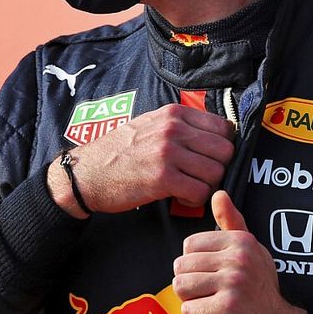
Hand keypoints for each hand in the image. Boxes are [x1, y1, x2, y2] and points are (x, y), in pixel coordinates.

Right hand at [47, 104, 234, 217]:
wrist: (87, 173)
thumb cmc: (119, 151)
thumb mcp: (150, 124)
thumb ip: (180, 125)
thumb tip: (214, 134)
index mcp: (174, 113)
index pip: (223, 127)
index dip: (222, 146)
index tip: (210, 158)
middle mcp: (174, 129)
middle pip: (225, 150)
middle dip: (217, 168)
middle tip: (201, 176)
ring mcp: (168, 153)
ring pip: (216, 172)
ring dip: (207, 185)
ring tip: (189, 187)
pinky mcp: (163, 178)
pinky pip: (200, 192)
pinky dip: (195, 200)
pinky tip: (181, 197)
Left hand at [173, 191, 309, 313]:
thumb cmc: (260, 291)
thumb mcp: (250, 252)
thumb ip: (231, 223)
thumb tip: (219, 195)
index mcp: (241, 241)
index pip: (189, 245)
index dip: (195, 265)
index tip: (213, 275)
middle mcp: (238, 258)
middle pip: (181, 266)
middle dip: (191, 286)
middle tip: (211, 294)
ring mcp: (233, 281)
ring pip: (181, 287)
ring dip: (192, 303)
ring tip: (212, 304)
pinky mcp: (227, 306)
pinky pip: (189, 310)